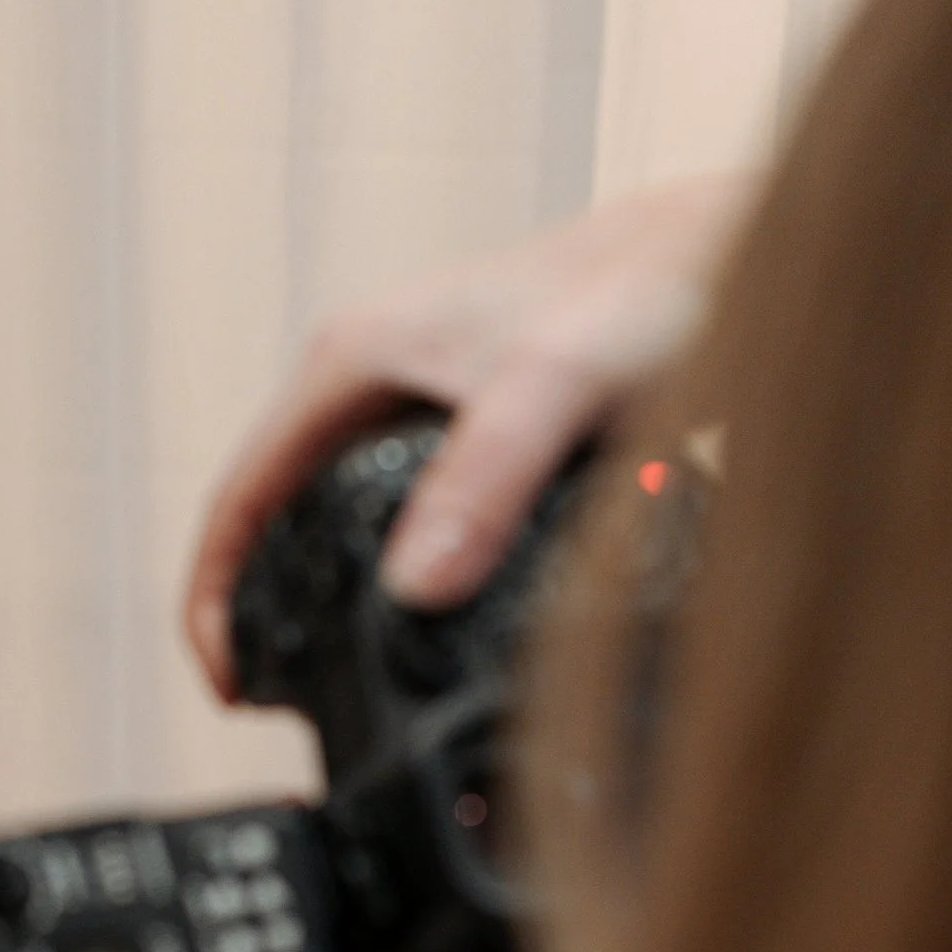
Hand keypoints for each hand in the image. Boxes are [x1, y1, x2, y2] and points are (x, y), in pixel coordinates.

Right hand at [183, 175, 739, 694]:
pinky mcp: (481, 436)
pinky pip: (407, 521)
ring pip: (341, 520)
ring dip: (324, 600)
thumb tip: (417, 586)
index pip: (242, 492)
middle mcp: (377, 379)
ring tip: (330, 685)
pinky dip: (398, 584)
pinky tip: (423, 633)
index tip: (225, 682)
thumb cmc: (654, 282)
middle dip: (262, 610)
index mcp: (355, 359)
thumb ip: (488, 477)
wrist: (734, 246)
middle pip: (278, 511)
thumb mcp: (559, 384)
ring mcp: (426, 407)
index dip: (216, 597)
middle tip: (273, 704)